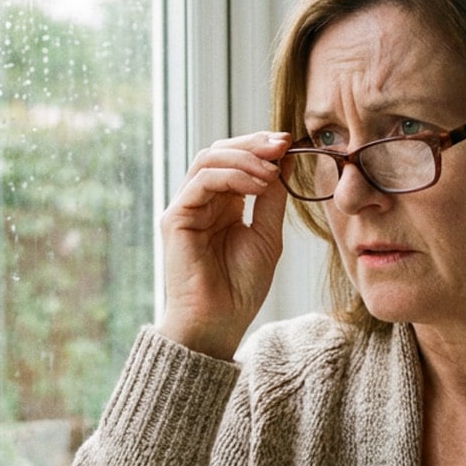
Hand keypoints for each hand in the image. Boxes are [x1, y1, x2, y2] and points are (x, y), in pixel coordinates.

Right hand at [156, 131, 290, 359]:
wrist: (219, 322)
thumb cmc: (240, 288)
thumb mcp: (268, 235)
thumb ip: (273, 198)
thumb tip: (285, 159)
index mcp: (223, 204)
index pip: (236, 159)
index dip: (261, 147)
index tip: (290, 143)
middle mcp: (201, 201)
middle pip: (220, 150)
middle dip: (253, 143)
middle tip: (282, 144)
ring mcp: (186, 207)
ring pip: (208, 158)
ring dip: (245, 158)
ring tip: (272, 173)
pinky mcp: (176, 217)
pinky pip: (202, 181)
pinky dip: (233, 176)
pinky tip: (258, 186)